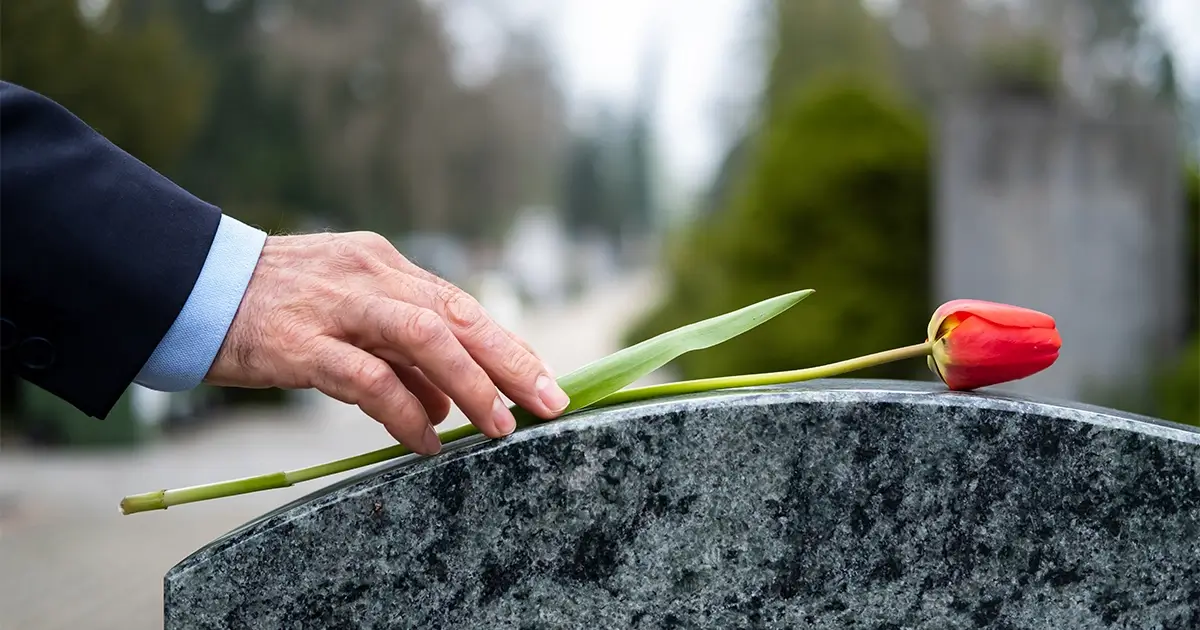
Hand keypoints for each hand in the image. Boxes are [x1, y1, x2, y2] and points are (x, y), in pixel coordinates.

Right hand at [205, 232, 569, 454]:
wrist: (189, 286)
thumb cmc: (274, 306)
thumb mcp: (346, 313)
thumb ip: (399, 353)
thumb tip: (450, 404)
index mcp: (384, 264)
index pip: (461, 304)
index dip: (508, 344)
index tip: (545, 379)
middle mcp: (370, 276)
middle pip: (458, 315)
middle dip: (511, 360)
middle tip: (549, 402)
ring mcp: (336, 306)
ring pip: (424, 338)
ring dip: (471, 384)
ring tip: (498, 426)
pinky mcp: (300, 342)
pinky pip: (368, 379)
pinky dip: (405, 412)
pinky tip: (425, 440)